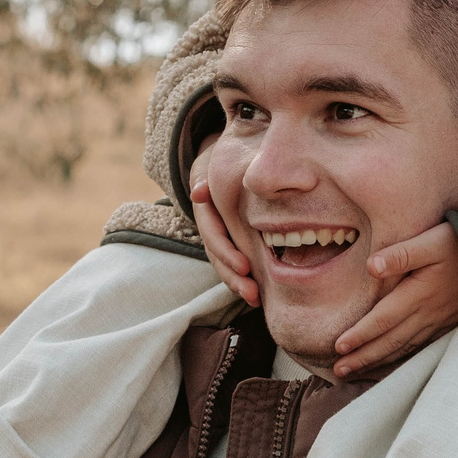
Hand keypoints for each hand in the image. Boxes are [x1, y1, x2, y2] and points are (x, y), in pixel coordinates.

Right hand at [190, 142, 258, 304]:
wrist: (224, 159)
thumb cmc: (224, 159)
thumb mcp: (214, 162)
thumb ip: (207, 175)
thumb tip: (199, 192)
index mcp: (205, 208)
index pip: (212, 234)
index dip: (226, 251)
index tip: (245, 266)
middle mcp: (210, 225)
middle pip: (217, 256)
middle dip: (233, 276)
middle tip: (252, 292)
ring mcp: (219, 235)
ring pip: (223, 264)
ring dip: (237, 283)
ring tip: (255, 299)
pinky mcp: (231, 240)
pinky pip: (233, 262)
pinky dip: (243, 278)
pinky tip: (259, 293)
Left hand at [331, 220, 457, 377]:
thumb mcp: (431, 241)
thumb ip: (401, 254)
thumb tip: (371, 267)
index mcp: (418, 295)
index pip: (382, 320)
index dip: (360, 335)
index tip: (338, 347)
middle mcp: (428, 314)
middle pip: (390, 341)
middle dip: (363, 357)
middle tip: (339, 370)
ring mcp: (440, 322)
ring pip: (404, 348)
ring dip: (378, 361)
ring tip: (356, 372)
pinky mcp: (450, 323)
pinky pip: (421, 347)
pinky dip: (401, 358)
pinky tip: (390, 362)